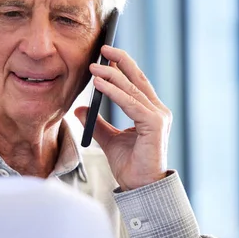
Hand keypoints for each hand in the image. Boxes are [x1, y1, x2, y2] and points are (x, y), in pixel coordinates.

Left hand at [75, 45, 171, 190]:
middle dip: (120, 61)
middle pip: (138, 79)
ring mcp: (158, 117)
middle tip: (101, 49)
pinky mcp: (154, 125)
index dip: (123, 65)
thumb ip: (98, 123)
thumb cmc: (130, 165)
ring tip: (93, 67)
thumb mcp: (109, 140)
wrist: (140, 187)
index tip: (106, 53)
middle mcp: (158, 111)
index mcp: (150, 112)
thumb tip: (80, 108)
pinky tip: (99, 84)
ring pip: (132, 89)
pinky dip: (114, 92)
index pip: (137, 82)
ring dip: (111, 75)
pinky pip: (130, 103)